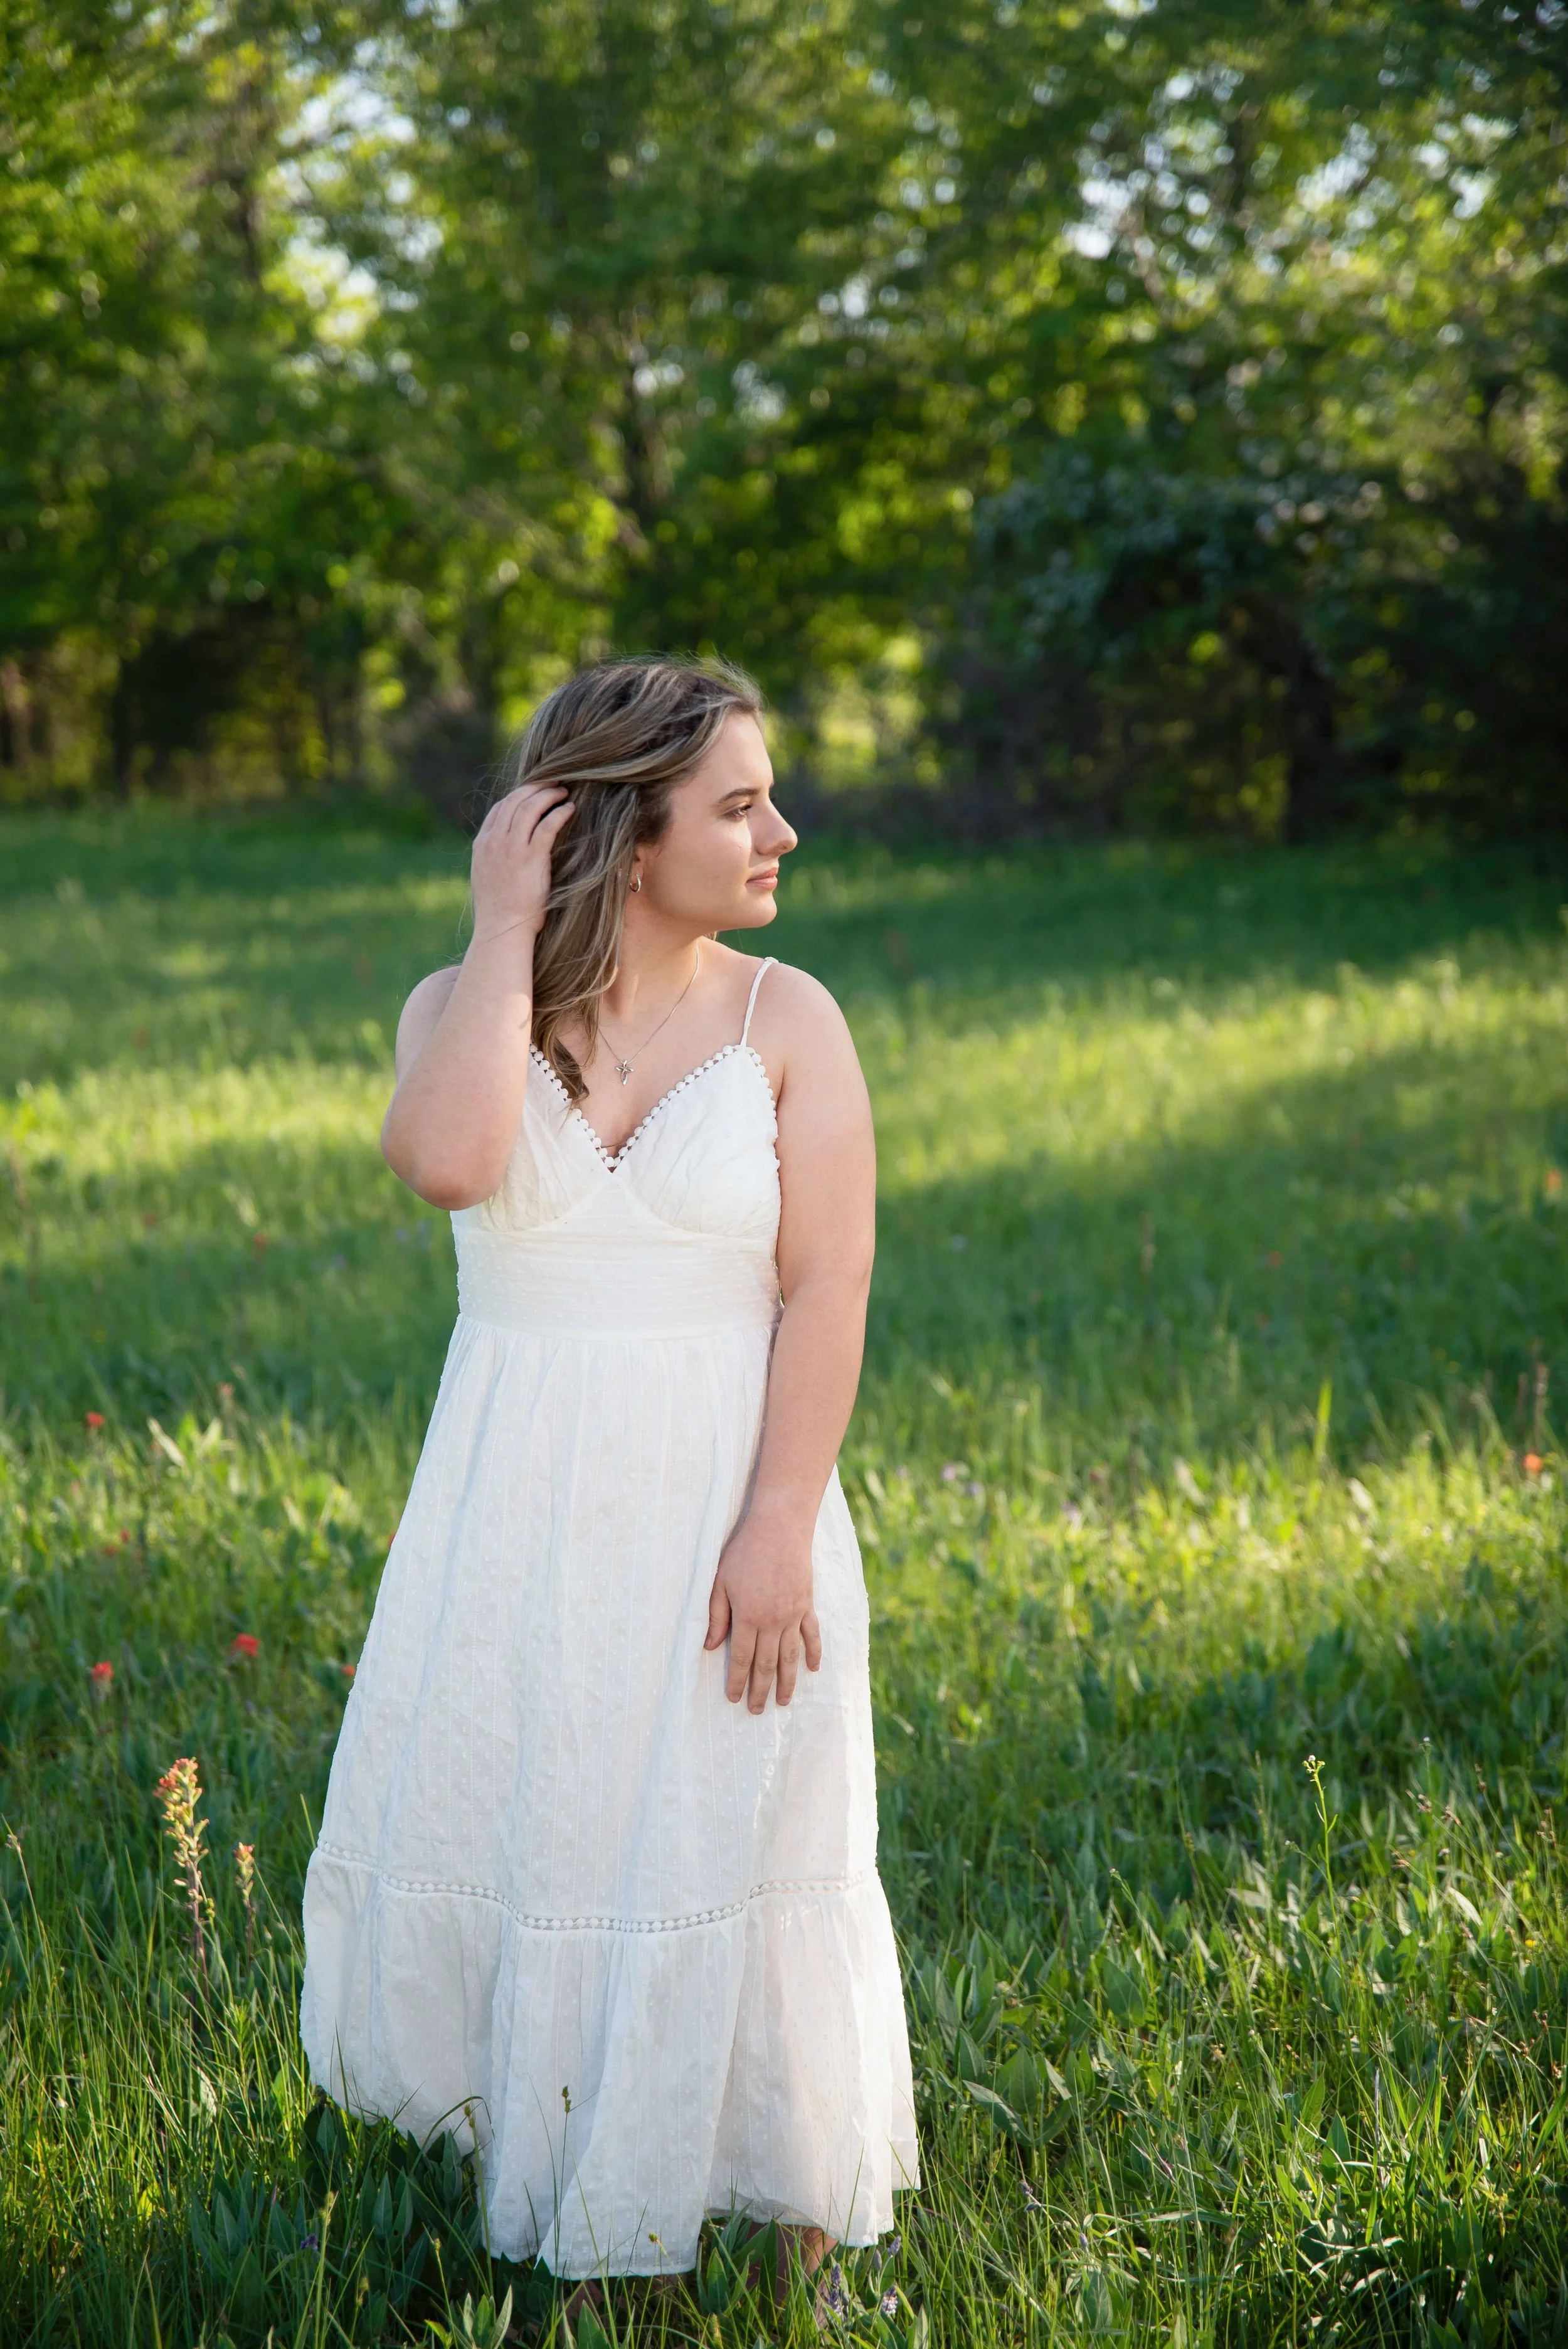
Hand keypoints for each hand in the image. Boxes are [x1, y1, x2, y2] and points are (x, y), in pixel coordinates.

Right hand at [469, 782, 574, 943]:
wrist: (501, 930)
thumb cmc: (499, 913)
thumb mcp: (487, 880)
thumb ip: (495, 861)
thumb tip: (508, 857)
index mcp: (482, 845)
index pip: (498, 809)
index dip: (517, 796)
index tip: (534, 793)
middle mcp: (494, 841)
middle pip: (514, 800)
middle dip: (535, 787)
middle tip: (553, 782)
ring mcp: (511, 848)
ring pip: (530, 807)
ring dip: (548, 794)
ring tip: (564, 792)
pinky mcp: (531, 857)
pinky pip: (547, 824)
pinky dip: (559, 812)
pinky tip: (570, 809)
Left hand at [704, 1513, 822, 1712]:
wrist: (780, 1528)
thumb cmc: (744, 1552)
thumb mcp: (720, 1582)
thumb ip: (716, 1616)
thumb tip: (709, 1647)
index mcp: (748, 1617)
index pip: (740, 1658)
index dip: (736, 1681)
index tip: (733, 1698)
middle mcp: (772, 1621)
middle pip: (766, 1664)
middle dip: (761, 1690)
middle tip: (756, 1710)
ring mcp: (793, 1615)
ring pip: (790, 1657)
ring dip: (787, 1682)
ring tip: (783, 1702)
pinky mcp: (807, 1605)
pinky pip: (812, 1635)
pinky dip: (814, 1653)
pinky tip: (813, 1669)